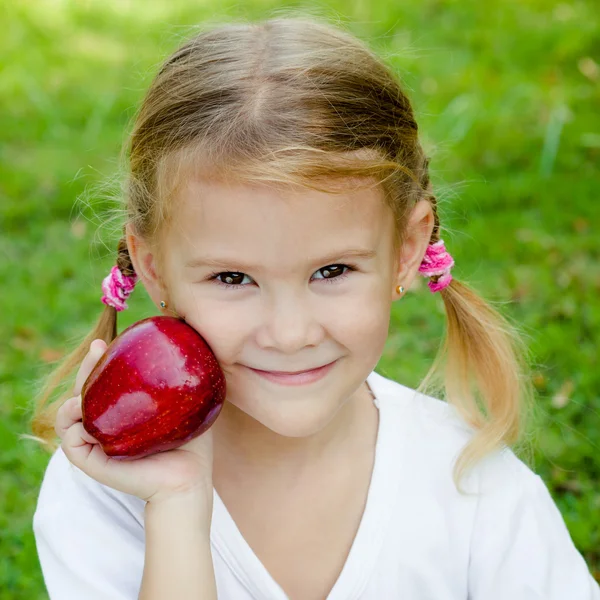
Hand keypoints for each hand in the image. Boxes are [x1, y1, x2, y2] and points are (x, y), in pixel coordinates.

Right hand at [56, 339, 214, 503]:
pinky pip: (70, 440)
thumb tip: (187, 342)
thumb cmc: (192, 443)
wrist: (189, 478)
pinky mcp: (92, 463)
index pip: (104, 385)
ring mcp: (97, 444)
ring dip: (72, 394)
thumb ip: (181, 378)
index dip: (100, 364)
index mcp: (122, 415)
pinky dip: (70, 424)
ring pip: (69, 414)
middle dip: (86, 368)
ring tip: (88, 379)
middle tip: (98, 348)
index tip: (107, 343)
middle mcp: (106, 427)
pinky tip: (81, 410)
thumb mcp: (186, 403)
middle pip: (84, 393)